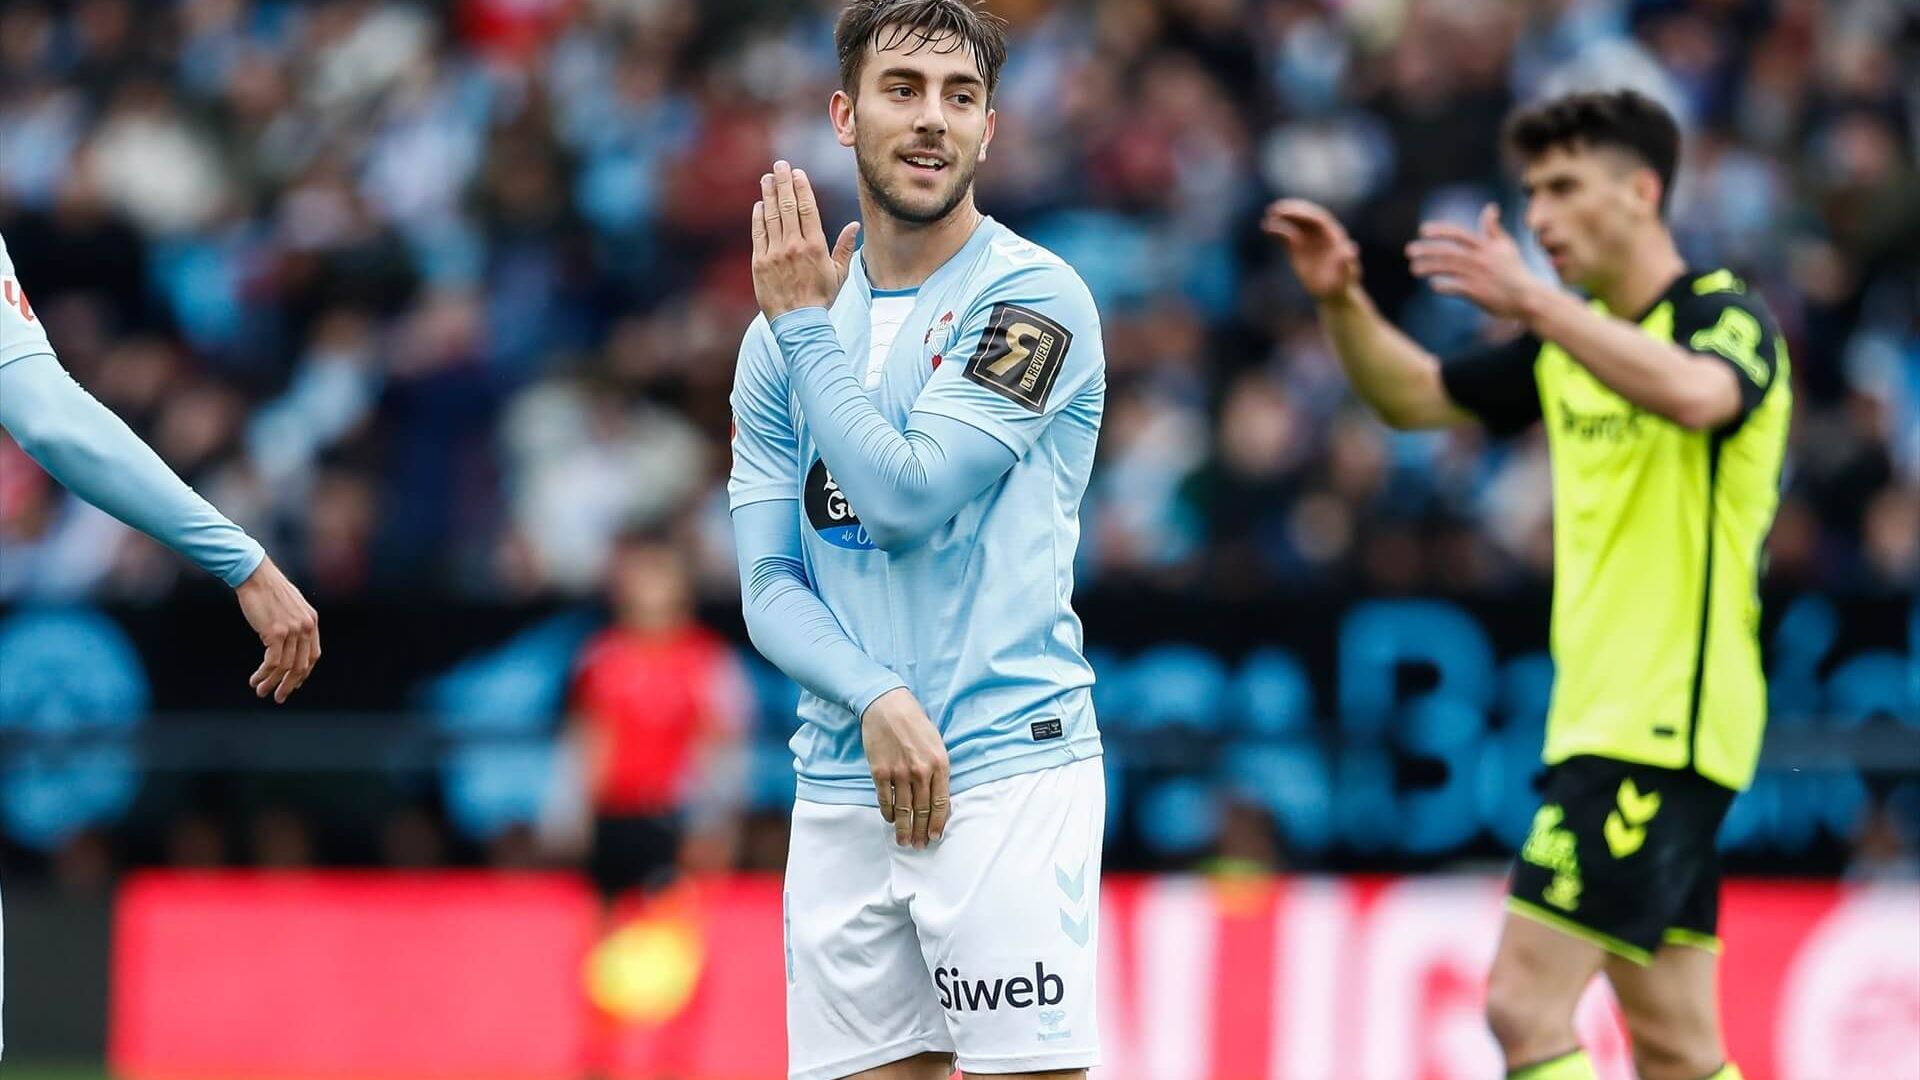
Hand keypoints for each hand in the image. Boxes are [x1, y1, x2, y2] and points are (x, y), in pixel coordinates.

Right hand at [235, 555, 319, 702]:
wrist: (254, 575)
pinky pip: (273, 663)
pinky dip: (264, 674)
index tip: (294, 684)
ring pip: (286, 667)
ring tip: (261, 691)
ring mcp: (292, 630)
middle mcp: (306, 626)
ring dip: (273, 683)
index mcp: (311, 621)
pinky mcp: (276, 632)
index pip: (313, 655)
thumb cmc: (267, 590)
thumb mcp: (289, 607)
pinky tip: (255, 679)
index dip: (304, 673)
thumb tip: (288, 644)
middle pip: (302, 666)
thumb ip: (294, 624)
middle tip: (279, 697)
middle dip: (290, 684)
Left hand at [751, 160, 860, 319]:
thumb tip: (853, 225)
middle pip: (787, 206)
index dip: (801, 188)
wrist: (798, 322)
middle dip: (783, 183)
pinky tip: (759, 204)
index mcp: (815, 246)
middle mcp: (794, 246)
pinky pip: (758, 234)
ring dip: (768, 194)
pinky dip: (758, 217)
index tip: (797, 173)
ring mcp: (775, 253)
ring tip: (767, 178)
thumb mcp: (839, 274)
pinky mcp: (760, 263)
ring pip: (771, 216)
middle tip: (780, 165)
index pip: (807, 209)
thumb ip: (844, 248)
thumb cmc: (821, 298)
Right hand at [860, 687, 949, 848]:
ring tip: (903, 841)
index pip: (941, 802)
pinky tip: (890, 819)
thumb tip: (938, 798)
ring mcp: (899, 772)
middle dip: (921, 831)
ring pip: (904, 809)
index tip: (934, 836)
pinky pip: (885, 799)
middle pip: (922, 809)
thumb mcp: (936, 743)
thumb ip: (938, 770)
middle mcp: (921, 771)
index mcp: (939, 764)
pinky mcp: (880, 771)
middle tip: (919, 846)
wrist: (888, 705)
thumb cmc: (915, 723)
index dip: (937, 823)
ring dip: (904, 828)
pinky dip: (888, 812)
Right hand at [1262, 198, 1361, 302]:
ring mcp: (1309, 240)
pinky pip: (1286, 235)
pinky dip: (1277, 230)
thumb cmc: (1342, 284)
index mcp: (1333, 235)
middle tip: (1275, 209)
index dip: (1304, 213)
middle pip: (1305, 217)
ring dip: (1282, 218)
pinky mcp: (1298, 248)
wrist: (1333, 292)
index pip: (1318, 219)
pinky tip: (1266, 228)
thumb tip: (1350, 250)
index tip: (1291, 212)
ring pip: (1295, 224)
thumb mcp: (1347, 275)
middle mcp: (1321, 234)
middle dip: (1291, 211)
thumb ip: (1348, 262)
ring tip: (1268, 217)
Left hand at [1405, 203, 1545, 322]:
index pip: (1459, 234)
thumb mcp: (1507, 246)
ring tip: (1414, 269)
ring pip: (1448, 268)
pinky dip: (1443, 286)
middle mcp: (1480, 259)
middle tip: (1408, 251)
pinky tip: (1433, 286)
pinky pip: (1455, 288)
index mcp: (1486, 246)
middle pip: (1448, 251)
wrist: (1528, 297)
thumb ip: (1494, 229)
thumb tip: (1490, 207)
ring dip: (1429, 267)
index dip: (1440, 231)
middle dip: (1427, 250)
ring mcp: (1478, 275)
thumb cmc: (1515, 271)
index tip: (1422, 230)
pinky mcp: (1478, 292)